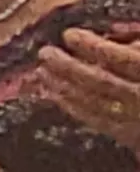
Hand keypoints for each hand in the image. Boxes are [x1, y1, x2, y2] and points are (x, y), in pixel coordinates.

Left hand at [34, 25, 139, 151]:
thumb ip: (138, 47)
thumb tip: (121, 39)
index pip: (125, 60)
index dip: (95, 47)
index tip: (70, 35)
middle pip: (103, 83)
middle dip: (70, 67)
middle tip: (45, 52)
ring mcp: (138, 121)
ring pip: (96, 104)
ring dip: (65, 87)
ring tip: (42, 71)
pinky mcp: (131, 137)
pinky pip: (98, 122)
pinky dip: (73, 107)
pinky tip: (55, 94)